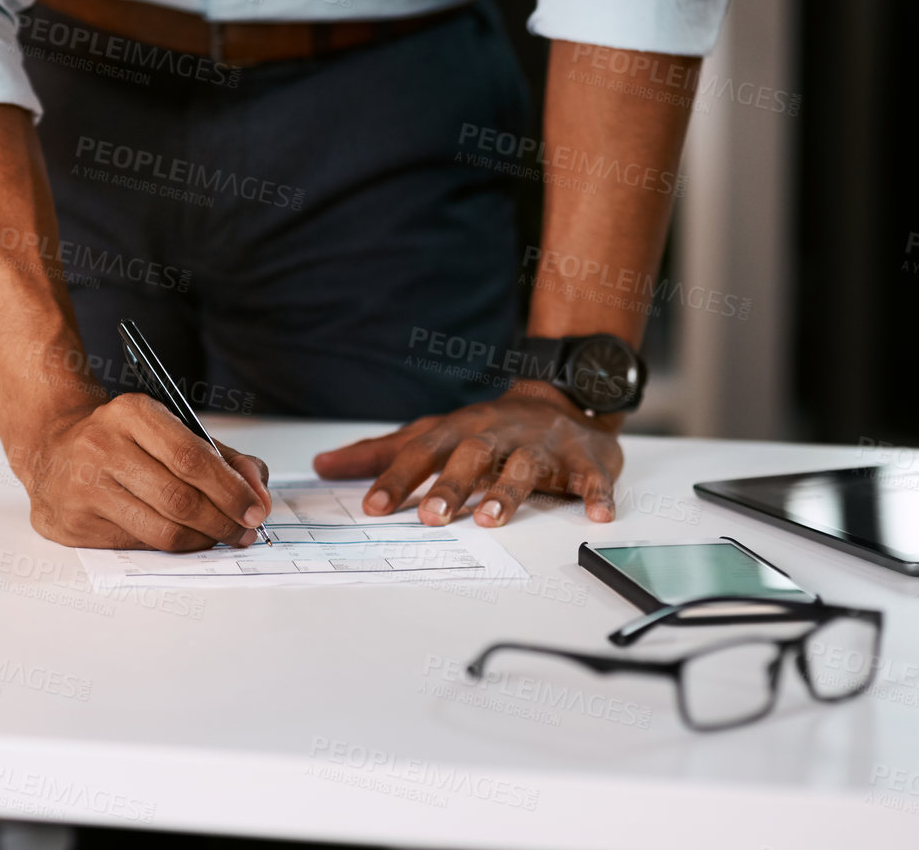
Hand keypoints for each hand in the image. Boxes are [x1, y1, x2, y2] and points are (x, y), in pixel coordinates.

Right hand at [15, 392, 271, 550]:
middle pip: (179, 499)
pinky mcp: (73, 522)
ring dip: (201, 541)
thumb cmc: (121, 442)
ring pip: (161, 530)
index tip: (256, 509)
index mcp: (131, 413)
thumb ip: (222, 458)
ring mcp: (83, 486)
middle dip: (222, 522)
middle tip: (243, 532)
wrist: (51, 449)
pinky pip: (138, 545)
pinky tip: (180, 538)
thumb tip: (257, 493)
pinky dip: (168, 547)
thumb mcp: (169, 430)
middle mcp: (101, 446)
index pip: (191, 458)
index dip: (231, 490)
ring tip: (217, 537)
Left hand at [311, 382, 622, 526]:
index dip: (395, 479)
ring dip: (508, 492)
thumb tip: (322, 465)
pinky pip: (591, 476)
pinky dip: (596, 492)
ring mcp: (539, 446)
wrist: (561, 398)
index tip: (372, 507)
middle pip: (469, 457)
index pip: (419, 454)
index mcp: (456, 432)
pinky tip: (596, 513)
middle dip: (450, 486)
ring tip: (492, 519)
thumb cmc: (486, 427)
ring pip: (523, 466)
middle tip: (430, 517)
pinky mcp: (583, 459)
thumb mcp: (431, 434)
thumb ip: (379, 453)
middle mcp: (495, 435)